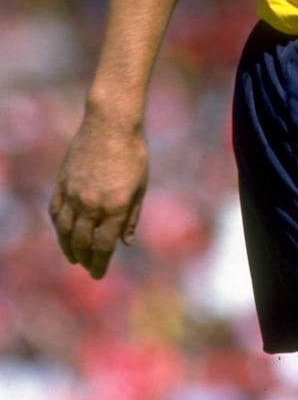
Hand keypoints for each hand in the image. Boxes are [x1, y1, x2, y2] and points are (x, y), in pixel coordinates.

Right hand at [49, 113, 148, 279]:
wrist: (111, 123)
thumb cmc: (133, 153)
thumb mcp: (140, 186)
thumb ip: (131, 216)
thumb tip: (125, 242)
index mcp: (115, 208)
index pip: (103, 247)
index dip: (100, 265)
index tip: (98, 275)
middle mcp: (91, 205)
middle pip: (83, 243)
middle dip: (85, 259)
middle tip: (88, 267)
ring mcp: (74, 194)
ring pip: (65, 231)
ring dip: (68, 248)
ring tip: (74, 257)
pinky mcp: (62, 183)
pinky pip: (55, 212)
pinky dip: (58, 226)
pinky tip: (63, 232)